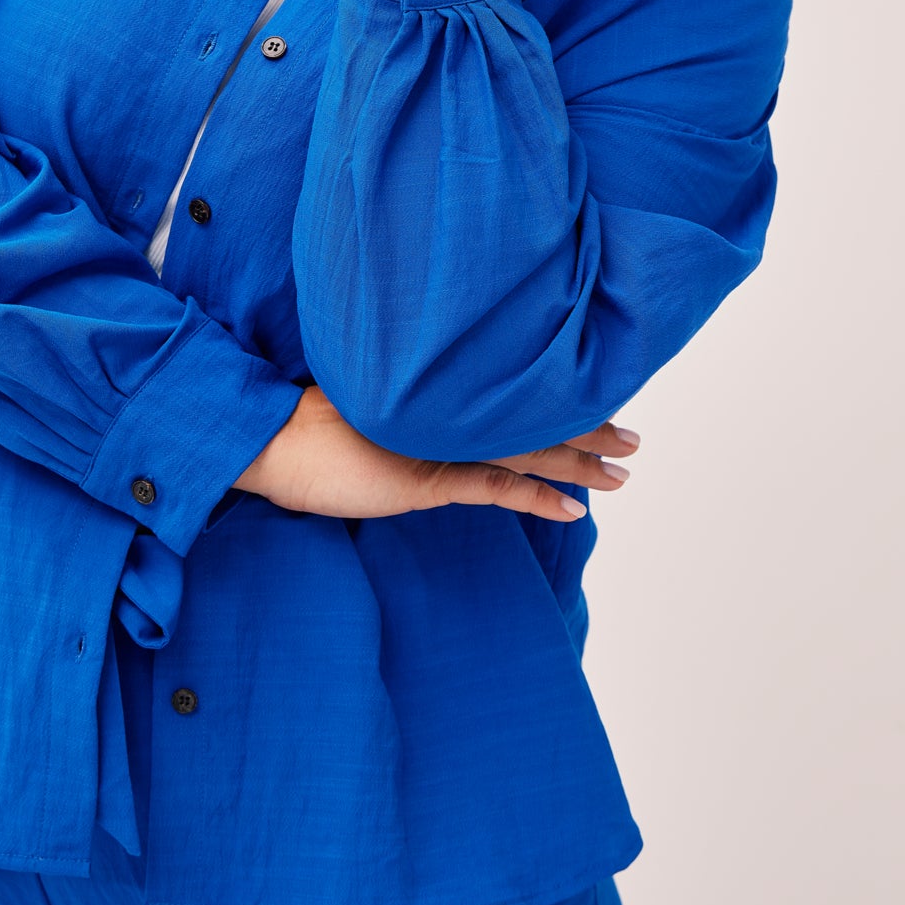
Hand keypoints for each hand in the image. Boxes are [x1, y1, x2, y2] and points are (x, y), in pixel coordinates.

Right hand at [233, 384, 639, 523]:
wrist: (271, 440)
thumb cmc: (310, 432)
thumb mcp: (373, 418)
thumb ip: (414, 416)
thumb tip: (441, 420)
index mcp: (439, 394)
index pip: (514, 394)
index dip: (559, 401)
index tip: (598, 404)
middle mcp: (448, 410)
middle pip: (534, 416)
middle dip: (588, 429)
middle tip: (634, 439)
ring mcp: (440, 442)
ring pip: (527, 450)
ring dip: (579, 464)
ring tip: (621, 475)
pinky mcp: (427, 477)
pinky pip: (497, 488)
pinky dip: (539, 498)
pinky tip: (575, 510)